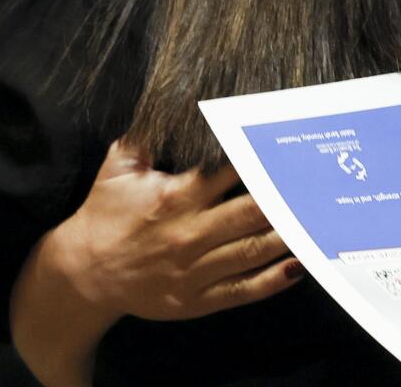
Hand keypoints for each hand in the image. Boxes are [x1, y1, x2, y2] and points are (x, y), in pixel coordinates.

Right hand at [11, 141, 300, 386]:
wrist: (81, 275)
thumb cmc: (104, 215)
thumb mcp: (118, 167)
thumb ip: (145, 134)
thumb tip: (170, 99)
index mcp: (173, 198)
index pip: (225, 174)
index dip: (258, 162)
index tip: (285, 149)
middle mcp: (188, 234)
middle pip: (248, 213)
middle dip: (284, 198)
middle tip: (317, 184)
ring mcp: (194, 271)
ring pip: (251, 251)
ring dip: (288, 236)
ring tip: (319, 221)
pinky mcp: (196, 301)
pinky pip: (242, 290)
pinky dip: (273, 280)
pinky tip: (299, 265)